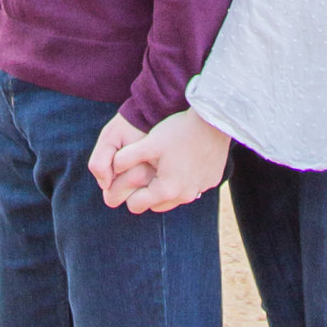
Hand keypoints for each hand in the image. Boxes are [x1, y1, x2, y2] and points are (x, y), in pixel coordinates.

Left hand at [93, 108, 231, 213]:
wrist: (214, 120)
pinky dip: (185, 180)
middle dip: (147, 192)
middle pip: (155, 205)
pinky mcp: (211, 181)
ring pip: (174, 198)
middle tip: (145, 170)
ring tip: (164, 164)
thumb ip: (125, 158)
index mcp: (166, 190)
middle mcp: (184, 196)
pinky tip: (184, 159)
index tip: (128, 178)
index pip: (135, 205)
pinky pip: (192, 187)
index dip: (127, 193)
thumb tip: (112, 169)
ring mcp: (200, 189)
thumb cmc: (178, 131)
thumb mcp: (147, 143)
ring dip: (166, 187)